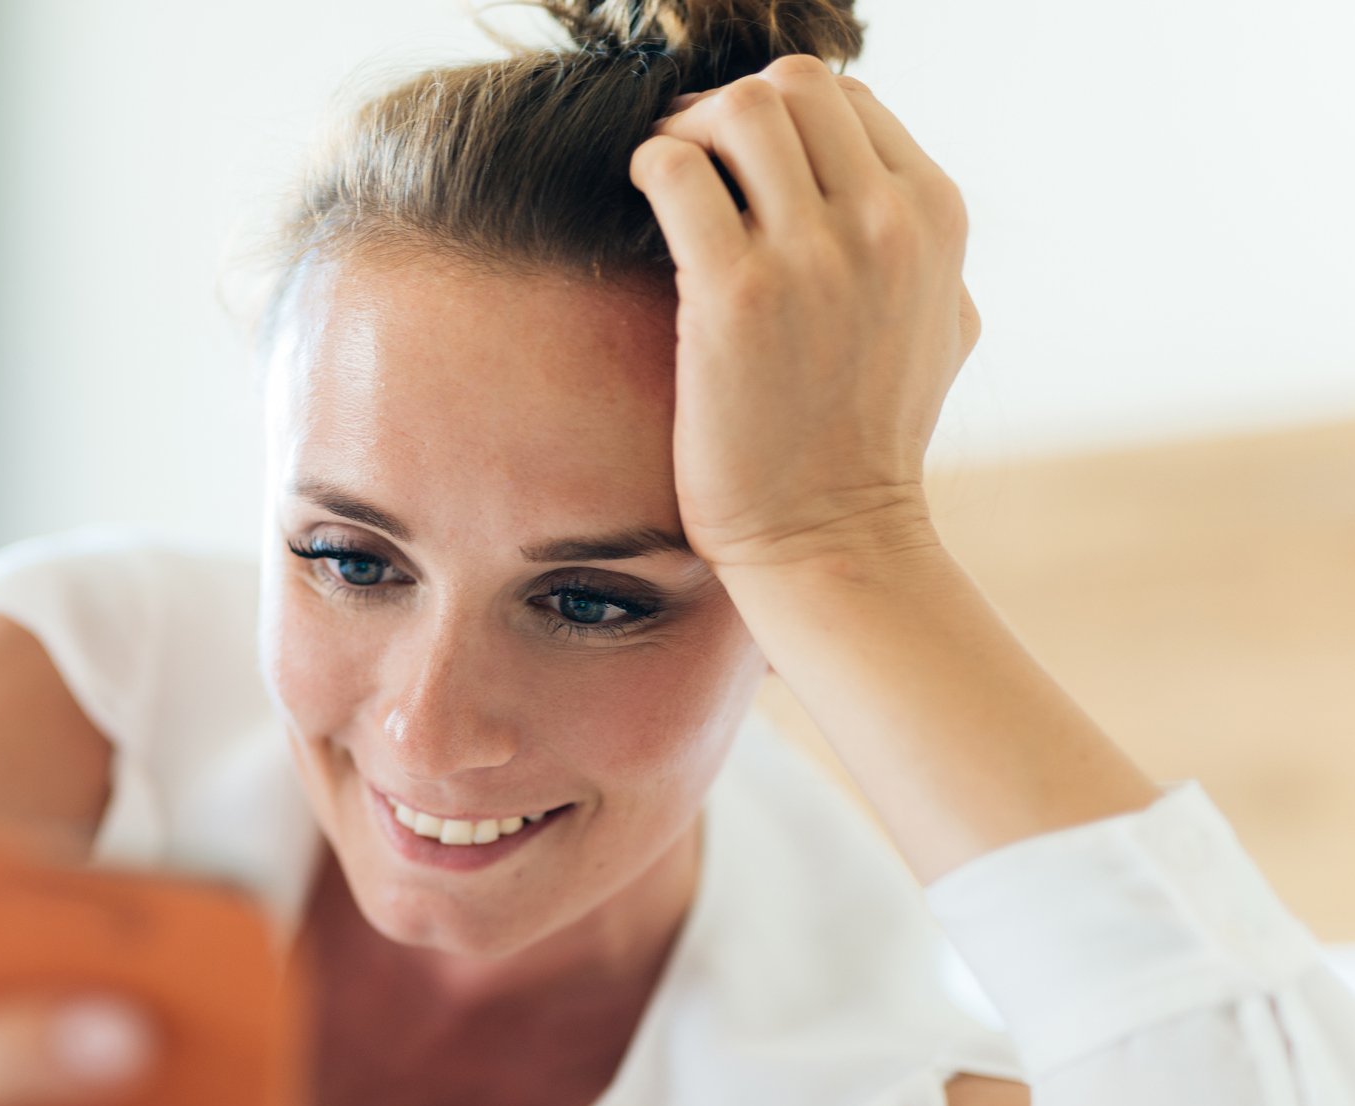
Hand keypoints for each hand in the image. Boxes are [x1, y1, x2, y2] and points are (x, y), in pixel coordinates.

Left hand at [628, 55, 979, 571]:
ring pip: (736, 109)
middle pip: (791, 87)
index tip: (740, 163)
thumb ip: (922, 243)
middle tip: (694, 162)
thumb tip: (884, 185)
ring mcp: (812, 252)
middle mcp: (884, 219)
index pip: (848, 98)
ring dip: (686, 130)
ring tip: (666, 181)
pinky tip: (642, 206)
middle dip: (729, 112)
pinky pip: (675, 170)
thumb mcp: (945, 323)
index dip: (782, 118)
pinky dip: (648, 168)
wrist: (832, 535)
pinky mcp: (736, 292)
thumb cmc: (872, 439)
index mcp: (936, 214)